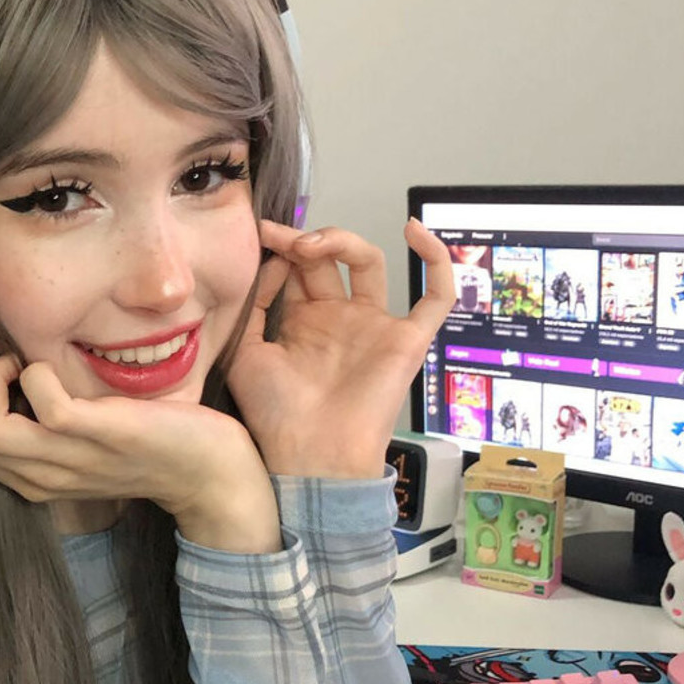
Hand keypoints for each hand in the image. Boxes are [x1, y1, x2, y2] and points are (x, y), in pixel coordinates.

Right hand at [0, 353, 270, 531]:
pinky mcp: (100, 435)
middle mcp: (41, 476)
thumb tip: (10, 372)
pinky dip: (40, 372)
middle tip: (8, 365)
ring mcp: (68, 459)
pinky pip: (44, 403)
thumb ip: (43, 423)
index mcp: (31, 477)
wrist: (208, 471)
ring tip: (25, 365)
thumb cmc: (147, 444)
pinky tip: (59, 367)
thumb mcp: (81, 443)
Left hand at [226, 217, 454, 478]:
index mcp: (303, 323)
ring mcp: (374, 326)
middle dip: (304, 241)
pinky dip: (436, 260)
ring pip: (369, 263)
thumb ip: (254, 307)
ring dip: (342, 241)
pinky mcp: (408, 339)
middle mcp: (339, 319)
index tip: (259, 235)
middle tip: (280, 237)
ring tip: (311, 245)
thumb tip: (272, 263)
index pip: (297, 268)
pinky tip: (413, 230)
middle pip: (329, 260)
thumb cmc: (275, 415)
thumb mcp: (246, 353)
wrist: (310, 454)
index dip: (281, 247)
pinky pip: (437, 296)